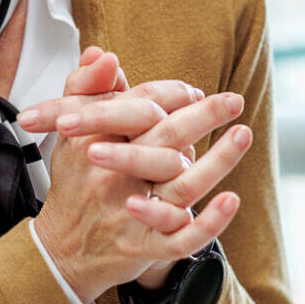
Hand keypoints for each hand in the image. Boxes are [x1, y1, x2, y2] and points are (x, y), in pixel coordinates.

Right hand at [25, 50, 252, 302]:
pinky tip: (231, 199)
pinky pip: (181, 238)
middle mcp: (112, 177)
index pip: (137, 107)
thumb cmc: (74, 184)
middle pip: (163, 139)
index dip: (170, 94)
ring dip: (218, 161)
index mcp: (94, 143)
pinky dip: (209, 222)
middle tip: (233, 100)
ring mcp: (129, 214)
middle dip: (203, 116)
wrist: (61, 249)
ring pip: (180, 186)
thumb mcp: (68, 133)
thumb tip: (104, 54)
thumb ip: (85, 88)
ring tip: (243, 134)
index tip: (193, 91)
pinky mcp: (143, 248)